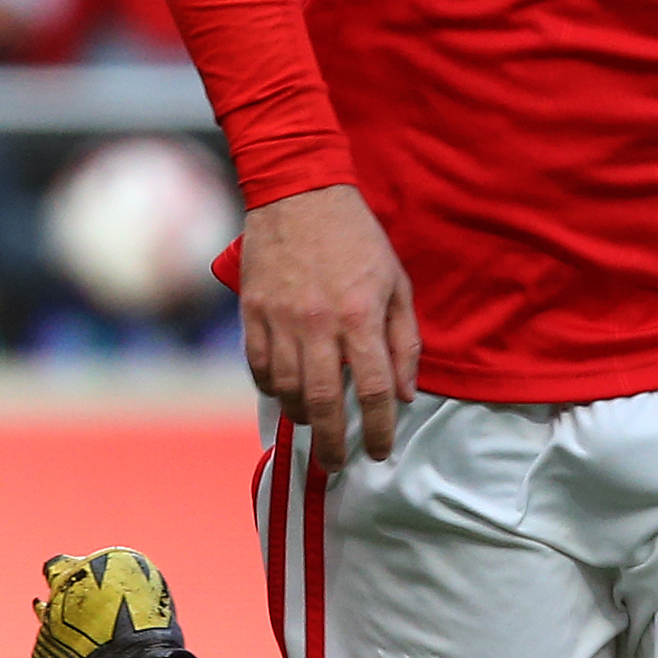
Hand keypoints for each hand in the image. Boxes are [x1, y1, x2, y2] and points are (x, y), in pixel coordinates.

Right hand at [239, 183, 418, 469]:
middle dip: (333, 442)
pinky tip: (287, 393)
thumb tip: (404, 394)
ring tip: (316, 426)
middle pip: (324, 402)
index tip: (378, 452)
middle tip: (338, 464)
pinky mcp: (252, 314)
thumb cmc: (357, 238)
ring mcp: (280, 321)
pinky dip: (274, 389)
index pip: (373, 389)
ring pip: (288, 391)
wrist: (300, 194)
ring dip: (303, 417)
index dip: (377, 429)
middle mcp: (318, 325)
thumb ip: (404, 341)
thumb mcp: (397, 282)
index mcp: (360, 316)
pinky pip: (260, 368)